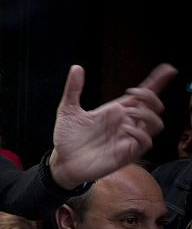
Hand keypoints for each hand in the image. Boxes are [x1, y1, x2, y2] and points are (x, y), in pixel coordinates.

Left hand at [49, 63, 175, 188]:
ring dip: (147, 114)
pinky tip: (126, 128)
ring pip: (155, 124)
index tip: (167, 69)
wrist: (61, 161)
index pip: (142, 95)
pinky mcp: (126, 154)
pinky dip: (140, 133)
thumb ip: (74, 89)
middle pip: (154, 107)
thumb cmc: (67, 137)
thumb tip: (76, 67)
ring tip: (129, 111)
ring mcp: (127, 138)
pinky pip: (145, 142)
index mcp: (116, 110)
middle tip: (135, 94)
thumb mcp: (68, 110)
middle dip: (151, 97)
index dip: (156, 81)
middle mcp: (125, 123)